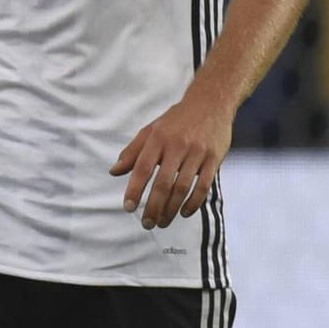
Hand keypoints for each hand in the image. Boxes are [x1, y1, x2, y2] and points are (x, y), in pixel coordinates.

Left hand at [110, 89, 236, 228]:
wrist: (210, 103)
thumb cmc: (176, 120)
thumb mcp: (151, 130)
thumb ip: (132, 152)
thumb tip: (114, 171)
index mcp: (157, 138)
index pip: (142, 168)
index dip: (134, 189)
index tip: (128, 207)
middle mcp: (177, 146)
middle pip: (163, 183)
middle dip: (153, 207)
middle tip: (147, 224)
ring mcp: (197, 153)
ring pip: (182, 187)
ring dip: (171, 209)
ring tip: (162, 222)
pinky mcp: (214, 159)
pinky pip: (204, 185)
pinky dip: (193, 202)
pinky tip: (184, 213)